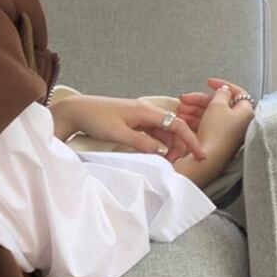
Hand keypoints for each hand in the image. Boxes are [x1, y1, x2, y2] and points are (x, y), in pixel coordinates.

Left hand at [64, 94, 207, 162]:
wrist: (76, 110)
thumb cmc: (95, 118)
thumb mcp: (119, 133)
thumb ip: (142, 143)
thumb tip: (163, 152)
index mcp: (146, 111)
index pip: (177, 125)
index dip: (191, 140)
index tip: (201, 155)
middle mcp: (146, 111)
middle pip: (172, 129)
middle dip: (179, 147)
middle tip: (175, 165)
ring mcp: (139, 116)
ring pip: (162, 133)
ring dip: (168, 147)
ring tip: (166, 163)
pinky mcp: (132, 122)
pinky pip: (152, 133)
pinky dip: (157, 144)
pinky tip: (155, 155)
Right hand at [177, 77, 254, 134]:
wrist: (208, 157)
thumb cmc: (216, 132)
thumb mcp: (217, 106)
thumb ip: (221, 93)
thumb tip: (224, 90)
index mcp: (245, 112)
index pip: (237, 92)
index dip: (221, 85)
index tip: (208, 83)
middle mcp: (239, 122)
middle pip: (220, 103)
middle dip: (200, 99)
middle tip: (186, 98)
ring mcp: (229, 131)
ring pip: (211, 114)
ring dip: (195, 109)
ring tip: (181, 109)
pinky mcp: (219, 139)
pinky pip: (208, 124)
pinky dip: (196, 119)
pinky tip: (184, 118)